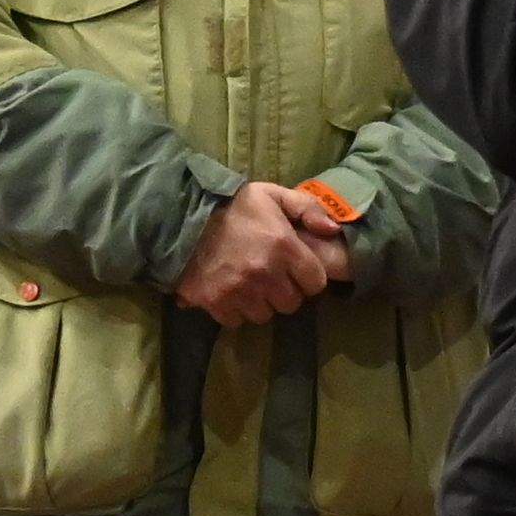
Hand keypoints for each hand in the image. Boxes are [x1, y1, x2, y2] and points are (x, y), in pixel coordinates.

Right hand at [172, 177, 348, 326]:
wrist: (182, 216)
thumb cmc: (233, 206)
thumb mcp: (272, 194)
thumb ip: (307, 208)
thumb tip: (333, 230)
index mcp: (284, 247)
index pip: (315, 282)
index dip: (308, 278)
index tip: (297, 270)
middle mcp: (266, 274)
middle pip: (292, 304)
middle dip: (286, 292)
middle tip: (273, 278)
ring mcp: (240, 291)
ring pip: (265, 315)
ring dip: (261, 303)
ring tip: (250, 285)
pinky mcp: (216, 303)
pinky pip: (236, 320)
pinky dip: (235, 310)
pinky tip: (230, 291)